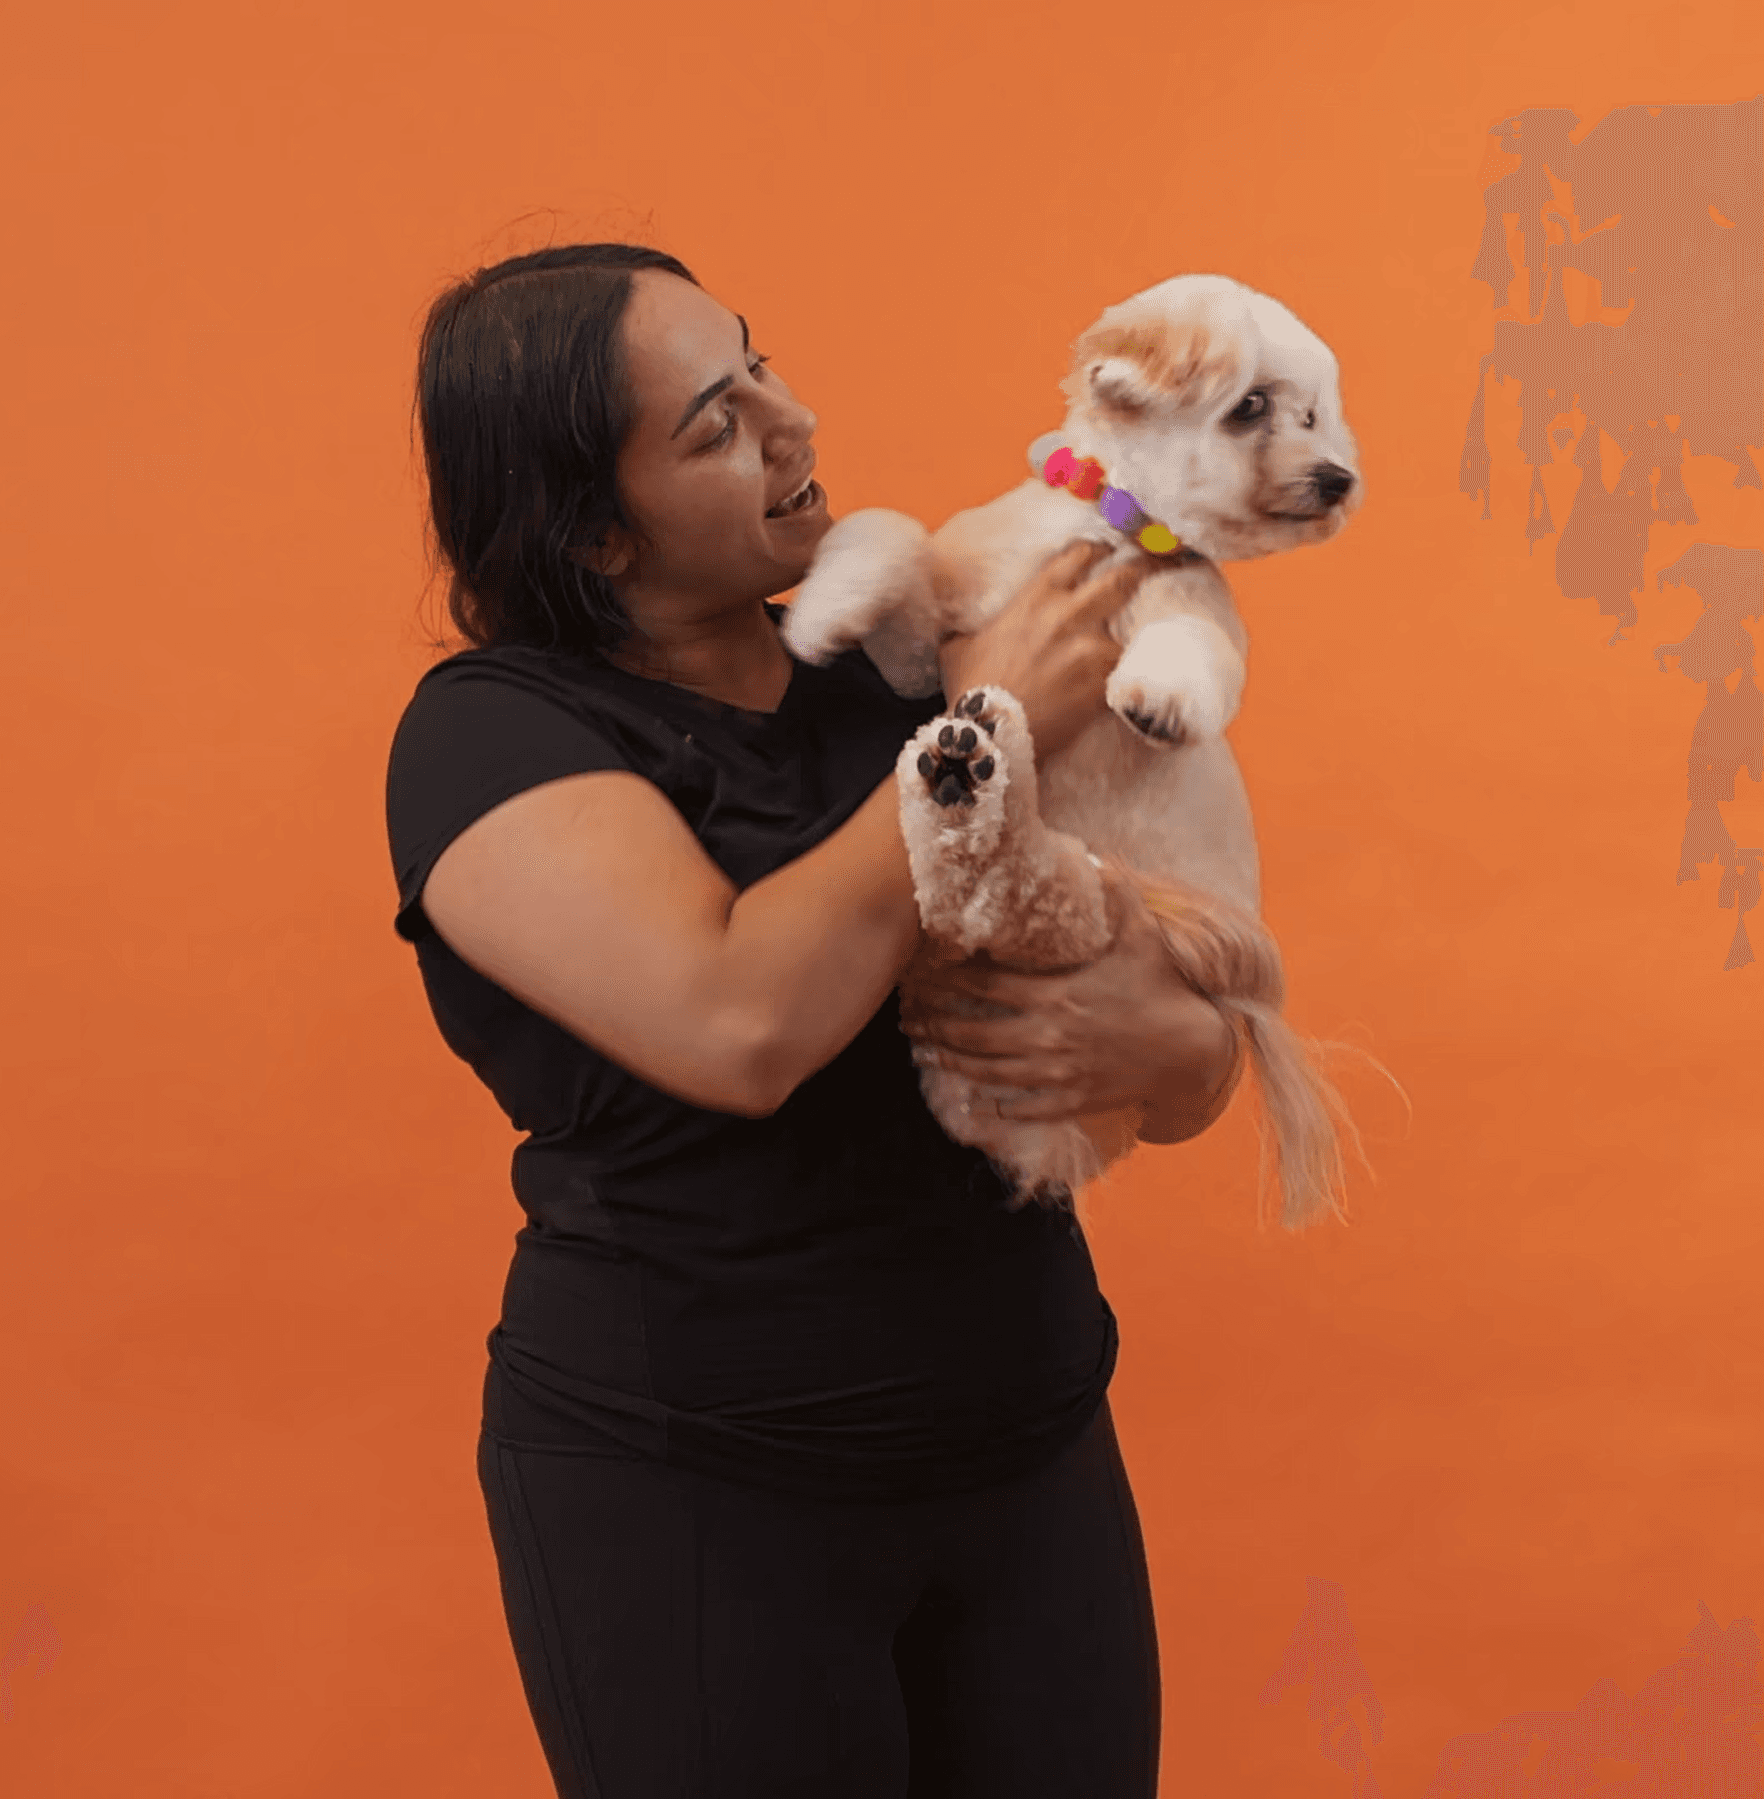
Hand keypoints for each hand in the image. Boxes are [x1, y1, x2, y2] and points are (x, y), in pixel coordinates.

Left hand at [899, 868, 1242, 1135]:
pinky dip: (997, 1104)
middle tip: (906, 1017)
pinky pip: (1023, 1106)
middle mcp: (1048, 1034)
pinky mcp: (1072, 1100)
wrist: (1192, 1048)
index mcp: (1056, 992)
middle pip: (972, 1032)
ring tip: (925, 1050)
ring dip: (951, 1060)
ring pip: (988, 1071)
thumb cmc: (1161, 985)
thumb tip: (1093, 854)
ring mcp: (1058, 1072)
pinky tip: (979, 1098)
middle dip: (934, 1024)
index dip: (948, 978)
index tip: (922, 972)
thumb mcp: (1140, 932)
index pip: (985, 984)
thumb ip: (1114, 892)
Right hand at [937, 540, 1149, 763]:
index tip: (1111, 553)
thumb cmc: (972, 688)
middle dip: (1143, 572)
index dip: (1101, 550)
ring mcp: (1090, 649)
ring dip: (1143, 629)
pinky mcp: (1103, 683)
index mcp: (1037, 596)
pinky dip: (1138, 671)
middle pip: (1124, 578)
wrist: (988, 732)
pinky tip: (1144, 672)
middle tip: (1157, 571)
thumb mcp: (961, 644)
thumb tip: (966, 630)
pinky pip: (1132, 670)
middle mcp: (1068, 614)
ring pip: (1136, 628)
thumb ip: (975, 628)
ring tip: (1152, 632)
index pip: (1082, 554)